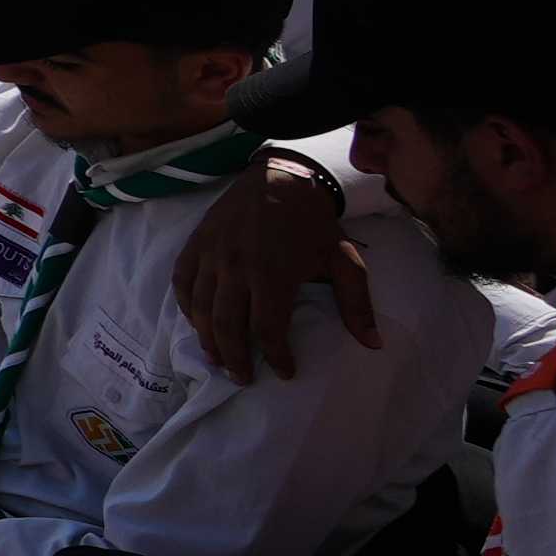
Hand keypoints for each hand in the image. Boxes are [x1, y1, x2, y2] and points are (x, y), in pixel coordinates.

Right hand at [176, 156, 374, 380]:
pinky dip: (187, 307)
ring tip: (218, 359)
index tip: (285, 372)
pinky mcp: (195, 245)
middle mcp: (236, 268)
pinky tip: (197, 323)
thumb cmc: (313, 223)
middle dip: (235, 358)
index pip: (267, 329)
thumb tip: (373, 344)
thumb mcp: (344, 259)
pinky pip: (183, 283)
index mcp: (272, 273)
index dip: (276, 356)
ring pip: (200, 309)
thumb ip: (356, 303)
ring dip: (208, 339)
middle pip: (227, 326)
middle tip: (242, 378)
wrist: (280, 177)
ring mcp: (211, 256)